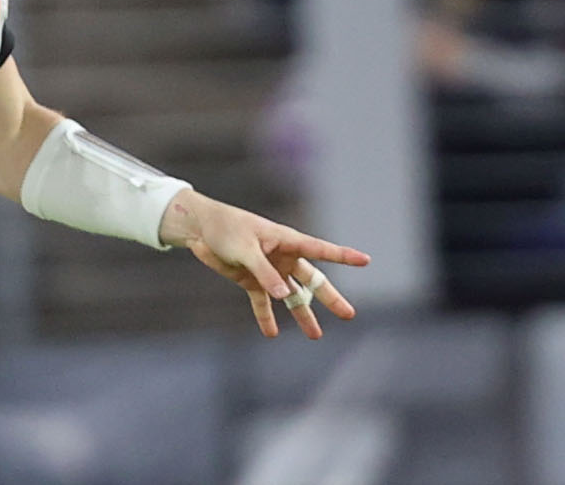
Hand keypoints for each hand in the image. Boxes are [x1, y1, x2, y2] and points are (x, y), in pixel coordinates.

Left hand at [159, 190, 369, 338]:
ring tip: (316, 335)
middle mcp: (282, 257)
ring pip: (292, 295)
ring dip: (302, 314)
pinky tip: (271, 333)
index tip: (366, 260)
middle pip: (312, 280)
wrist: (199, 228)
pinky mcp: (250, 280)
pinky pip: (262, 302)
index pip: (321, 250)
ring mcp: (268, 270)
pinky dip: (266, 317)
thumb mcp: (245, 249)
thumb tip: (285, 297)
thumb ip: (265, 272)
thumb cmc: (225, 228)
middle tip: (349, 315)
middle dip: (329, 298)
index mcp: (287, 241)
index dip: (343, 256)